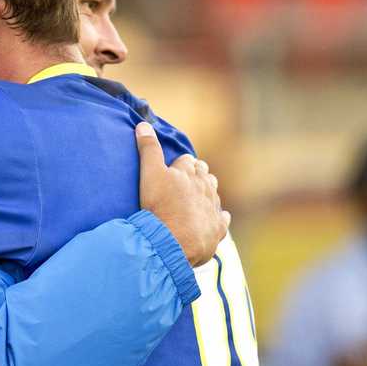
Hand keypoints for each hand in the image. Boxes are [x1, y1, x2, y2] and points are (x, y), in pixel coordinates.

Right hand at [136, 122, 229, 265]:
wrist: (172, 241)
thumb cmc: (159, 207)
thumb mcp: (149, 175)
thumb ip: (147, 149)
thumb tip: (143, 124)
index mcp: (188, 172)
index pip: (187, 160)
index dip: (181, 163)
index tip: (175, 167)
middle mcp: (204, 187)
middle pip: (204, 174)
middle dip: (197, 174)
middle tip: (187, 180)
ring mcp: (213, 208)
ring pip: (214, 194)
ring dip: (207, 192)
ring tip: (198, 196)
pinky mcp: (217, 228)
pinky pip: (223, 219)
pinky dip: (219, 216)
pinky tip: (216, 218)